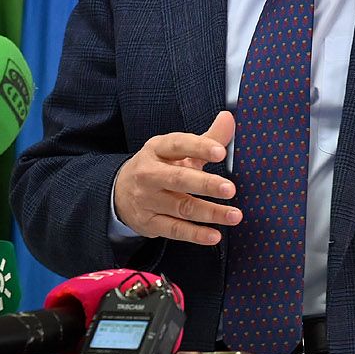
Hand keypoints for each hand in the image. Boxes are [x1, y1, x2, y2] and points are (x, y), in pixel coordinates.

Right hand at [114, 111, 240, 244]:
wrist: (119, 192)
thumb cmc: (158, 167)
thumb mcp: (177, 150)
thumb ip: (206, 138)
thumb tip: (228, 118)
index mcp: (157, 149)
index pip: (178, 144)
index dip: (199, 147)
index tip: (220, 152)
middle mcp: (149, 174)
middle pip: (178, 178)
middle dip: (205, 184)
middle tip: (230, 189)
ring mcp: (147, 200)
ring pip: (181, 207)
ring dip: (209, 212)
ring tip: (234, 215)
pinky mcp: (148, 222)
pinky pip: (174, 229)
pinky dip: (195, 234)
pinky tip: (214, 235)